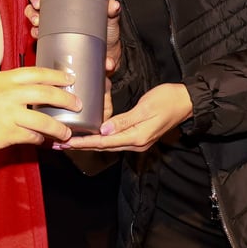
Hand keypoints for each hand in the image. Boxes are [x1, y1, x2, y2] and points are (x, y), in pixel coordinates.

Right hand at [0, 66, 80, 151]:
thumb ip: (13, 84)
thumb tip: (38, 87)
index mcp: (7, 78)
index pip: (38, 72)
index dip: (57, 75)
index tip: (70, 79)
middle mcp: (10, 94)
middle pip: (47, 94)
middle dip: (66, 100)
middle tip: (77, 104)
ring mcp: (10, 114)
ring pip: (44, 121)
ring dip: (59, 127)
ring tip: (66, 132)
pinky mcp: (8, 134)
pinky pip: (32, 137)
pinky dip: (40, 139)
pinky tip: (43, 139)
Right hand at [25, 0, 122, 71]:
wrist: (106, 53)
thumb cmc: (106, 30)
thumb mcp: (110, 18)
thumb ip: (110, 10)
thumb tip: (113, 5)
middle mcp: (57, 6)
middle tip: (38, 4)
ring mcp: (51, 21)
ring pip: (33, 12)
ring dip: (32, 15)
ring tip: (37, 21)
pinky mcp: (49, 37)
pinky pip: (36, 32)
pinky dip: (34, 32)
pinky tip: (38, 33)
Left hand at [54, 82, 192, 152]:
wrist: (187, 101)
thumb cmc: (167, 100)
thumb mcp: (145, 108)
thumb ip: (124, 121)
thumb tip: (104, 131)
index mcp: (137, 137)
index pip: (104, 142)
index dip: (84, 142)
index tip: (67, 143)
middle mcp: (136, 143)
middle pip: (103, 146)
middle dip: (81, 146)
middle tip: (60, 144)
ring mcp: (138, 141)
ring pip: (108, 144)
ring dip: (89, 143)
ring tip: (70, 142)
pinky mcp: (139, 135)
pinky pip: (115, 140)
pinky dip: (100, 139)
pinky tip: (92, 135)